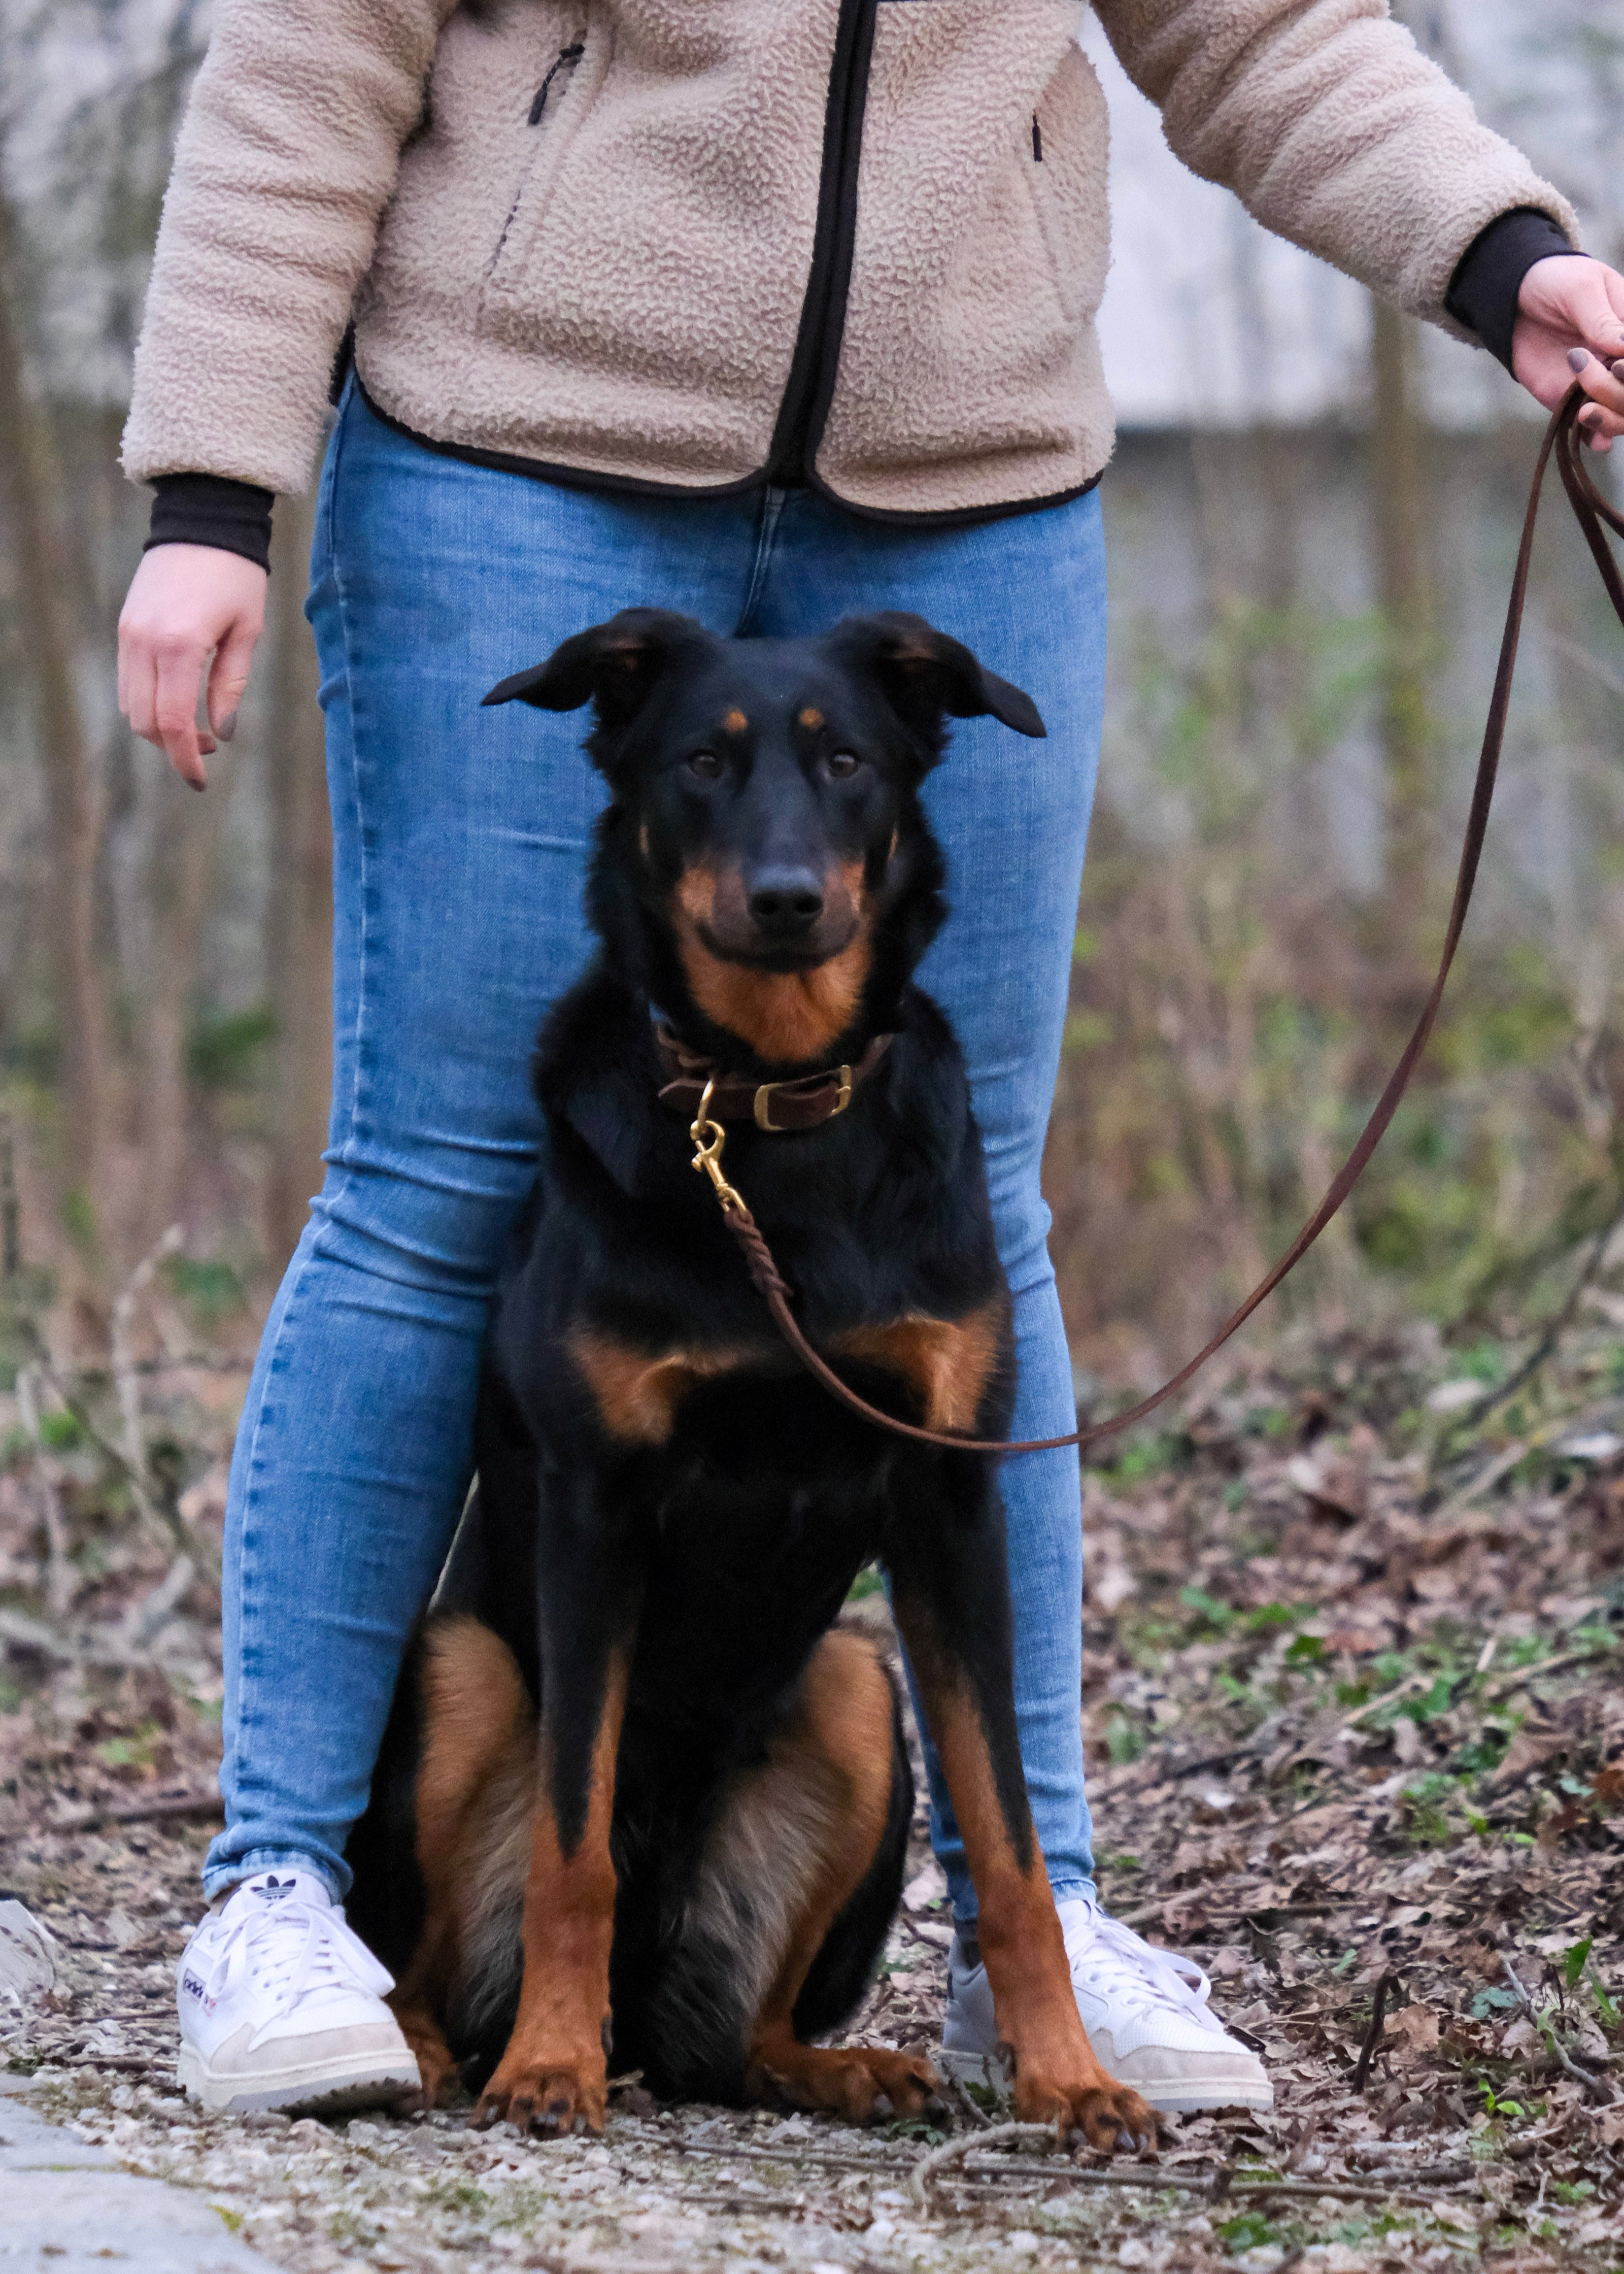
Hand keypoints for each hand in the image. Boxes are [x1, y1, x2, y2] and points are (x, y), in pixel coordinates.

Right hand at [118, 544, 267, 787]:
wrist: (203, 521)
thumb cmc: (237, 576)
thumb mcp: (246, 632)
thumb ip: (230, 686)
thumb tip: (220, 734)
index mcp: (180, 646)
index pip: (172, 723)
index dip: (185, 760)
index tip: (201, 781)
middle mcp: (144, 643)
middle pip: (146, 722)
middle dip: (174, 747)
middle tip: (209, 747)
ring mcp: (129, 634)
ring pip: (131, 705)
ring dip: (160, 727)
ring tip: (197, 725)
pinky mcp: (125, 627)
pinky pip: (128, 682)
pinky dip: (149, 702)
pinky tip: (178, 698)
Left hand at [1512, 255, 1623, 452]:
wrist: (1516, 296)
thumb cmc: (1557, 282)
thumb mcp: (1581, 291)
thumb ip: (1602, 320)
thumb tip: (1623, 347)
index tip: (1616, 363)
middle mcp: (1621, 360)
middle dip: (1621, 396)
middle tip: (1592, 374)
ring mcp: (1600, 381)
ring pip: (1620, 414)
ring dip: (1611, 419)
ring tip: (1585, 412)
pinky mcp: (1572, 398)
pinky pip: (1591, 426)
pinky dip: (1596, 436)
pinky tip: (1594, 438)